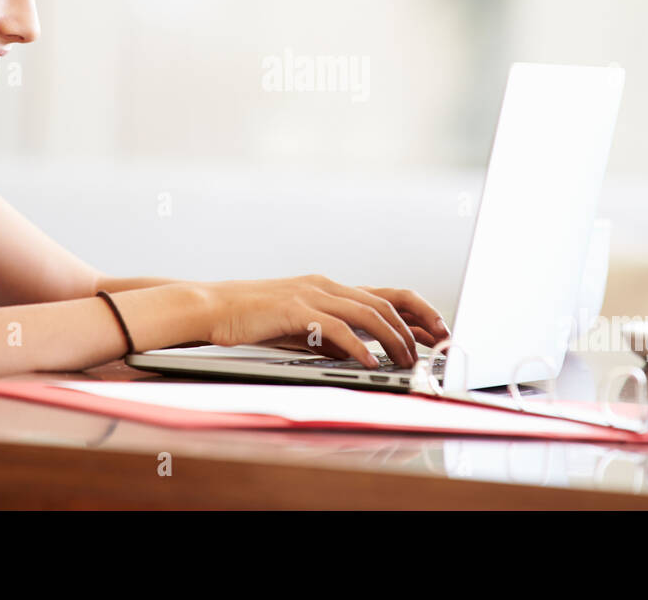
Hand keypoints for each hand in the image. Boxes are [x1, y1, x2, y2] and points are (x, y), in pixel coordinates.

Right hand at [200, 276, 448, 368]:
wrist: (211, 306)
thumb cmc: (250, 319)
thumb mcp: (297, 326)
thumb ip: (327, 335)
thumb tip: (357, 353)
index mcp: (328, 287)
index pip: (385, 295)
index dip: (416, 312)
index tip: (437, 331)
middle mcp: (325, 286)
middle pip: (385, 302)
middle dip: (414, 327)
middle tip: (431, 350)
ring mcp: (311, 294)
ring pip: (367, 313)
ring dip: (392, 339)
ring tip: (405, 361)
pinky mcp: (296, 309)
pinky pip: (337, 328)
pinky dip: (358, 347)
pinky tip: (370, 362)